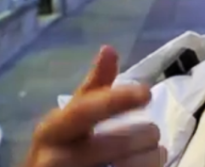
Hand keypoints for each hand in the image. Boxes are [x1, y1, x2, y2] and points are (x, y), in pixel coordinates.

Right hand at [24, 46, 165, 166]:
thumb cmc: (60, 150)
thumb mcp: (70, 119)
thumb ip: (93, 88)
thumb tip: (109, 48)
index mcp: (51, 131)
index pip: (85, 111)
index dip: (117, 100)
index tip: (147, 93)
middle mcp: (54, 159)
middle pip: (118, 144)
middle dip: (146, 135)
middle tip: (153, 133)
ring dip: (152, 158)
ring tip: (154, 153)